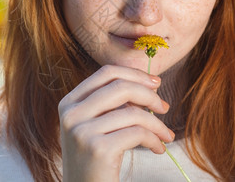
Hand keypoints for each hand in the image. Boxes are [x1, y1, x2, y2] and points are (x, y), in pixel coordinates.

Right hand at [59, 65, 174, 181]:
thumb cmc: (94, 161)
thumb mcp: (95, 126)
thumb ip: (112, 104)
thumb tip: (149, 83)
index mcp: (69, 103)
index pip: (106, 73)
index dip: (135, 74)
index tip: (156, 83)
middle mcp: (71, 114)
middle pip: (121, 87)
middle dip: (149, 96)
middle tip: (164, 108)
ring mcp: (82, 131)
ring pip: (133, 113)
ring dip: (157, 124)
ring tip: (165, 135)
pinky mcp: (98, 149)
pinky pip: (137, 133)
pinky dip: (154, 139)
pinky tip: (158, 148)